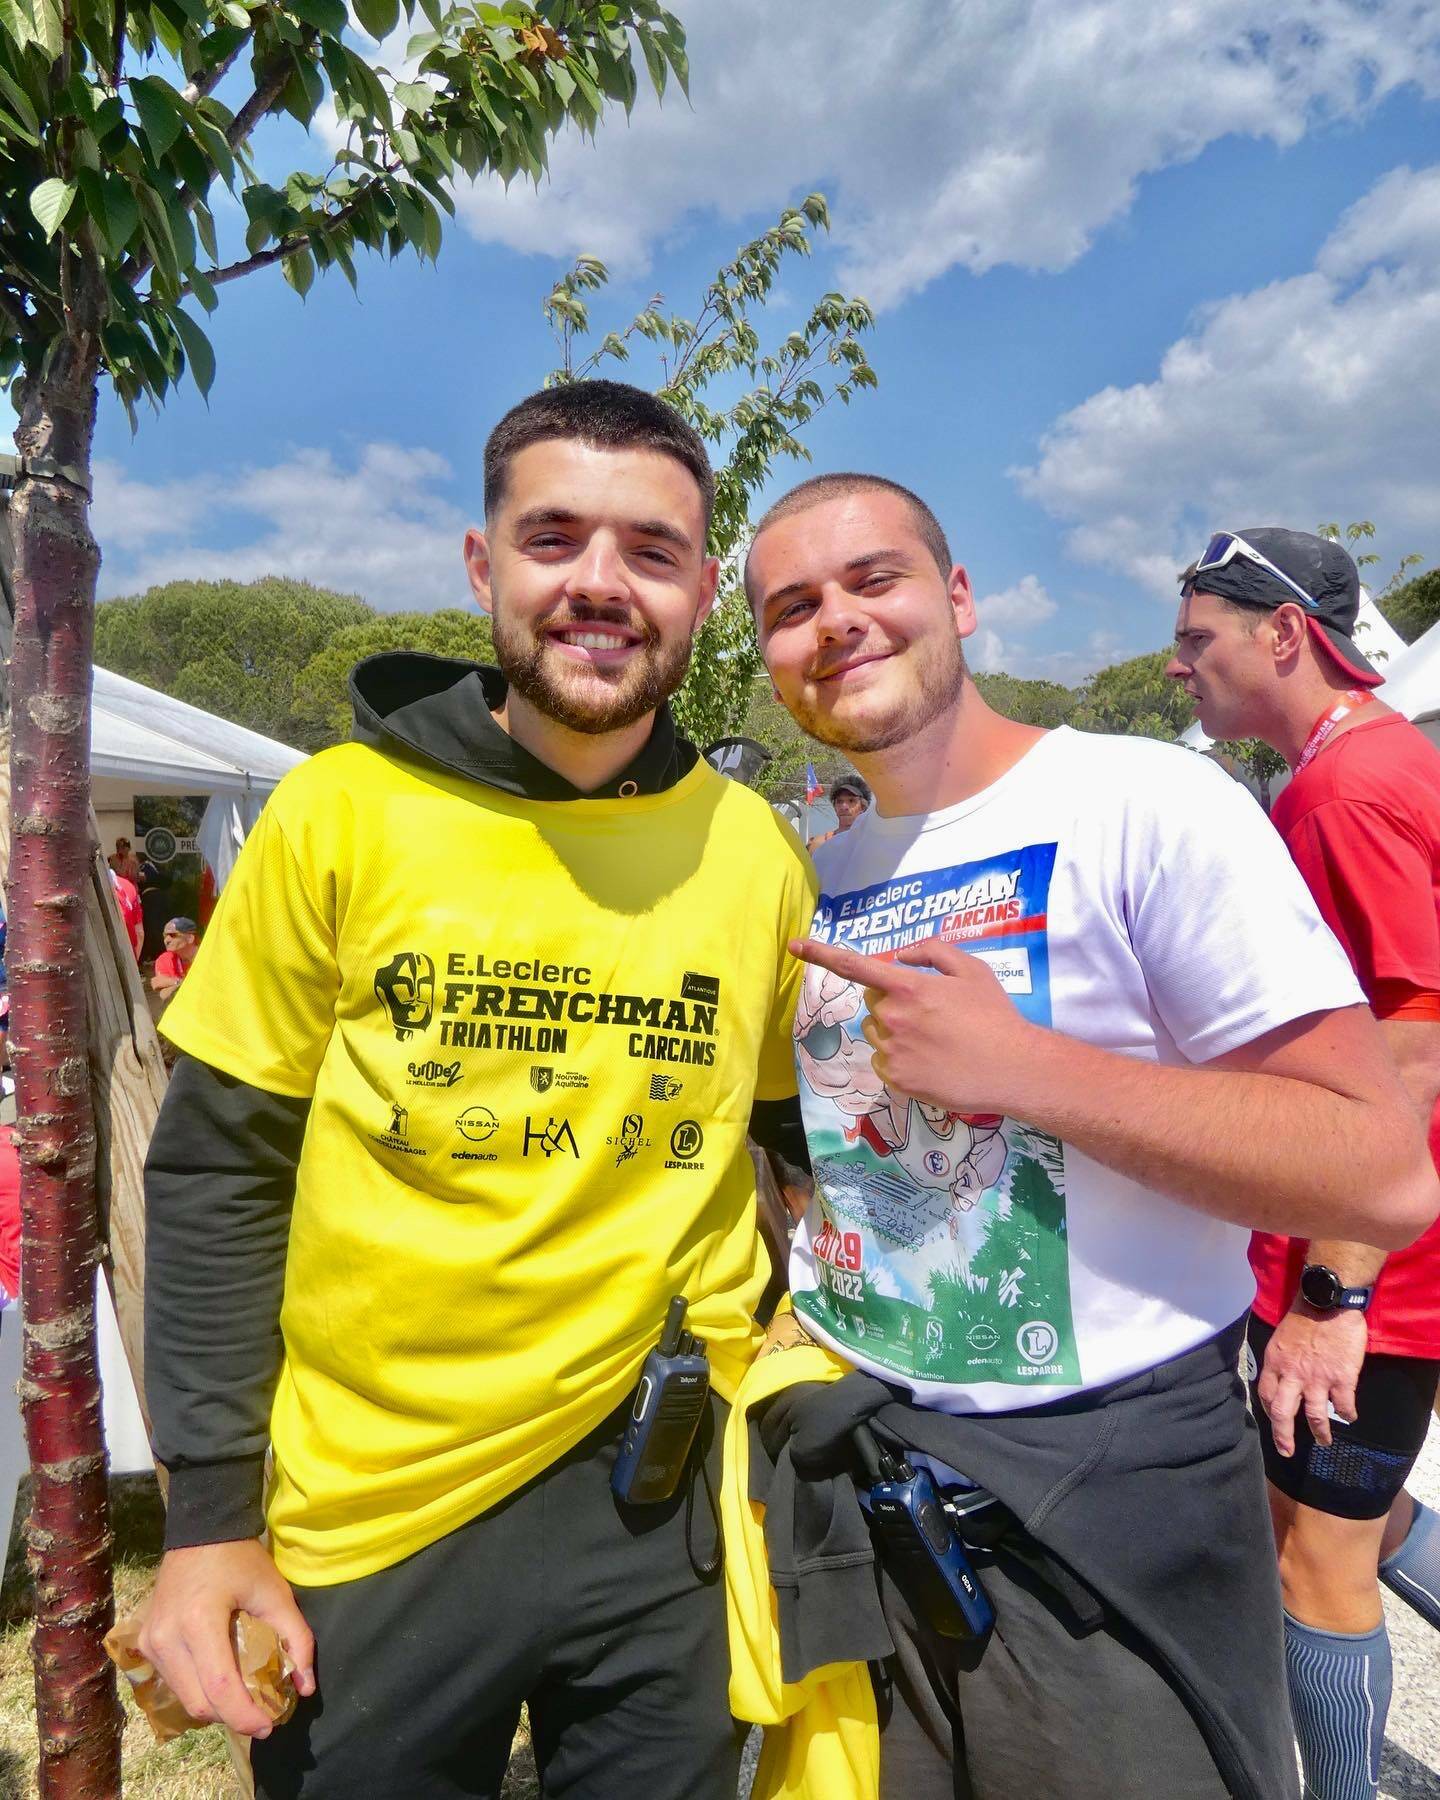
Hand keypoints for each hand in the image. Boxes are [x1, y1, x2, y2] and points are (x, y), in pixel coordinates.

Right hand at [138, 1539, 315, 1737]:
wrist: (201, 1530)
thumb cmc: (241, 1559)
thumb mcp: (276, 1593)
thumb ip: (296, 1639)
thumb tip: (305, 1687)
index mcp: (199, 1621)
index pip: (220, 1687)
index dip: (244, 1716)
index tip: (269, 1726)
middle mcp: (167, 1637)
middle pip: (198, 1702)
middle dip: (231, 1716)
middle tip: (260, 1714)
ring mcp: (150, 1641)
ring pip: (183, 1697)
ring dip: (214, 1706)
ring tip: (242, 1697)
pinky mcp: (144, 1642)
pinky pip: (172, 1681)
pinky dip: (197, 1689)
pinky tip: (219, 1679)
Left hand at [788, 935, 1033, 1116]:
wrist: (1013, 1068)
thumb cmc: (995, 1016)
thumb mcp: (972, 970)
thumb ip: (932, 953)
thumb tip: (900, 957)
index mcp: (909, 988)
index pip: (855, 966)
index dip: (821, 953)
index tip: (793, 945)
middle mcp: (893, 1018)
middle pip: (873, 1003)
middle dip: (891, 1002)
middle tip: (930, 1013)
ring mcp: (892, 1052)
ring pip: (877, 1033)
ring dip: (895, 1032)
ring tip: (935, 1040)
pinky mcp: (896, 1081)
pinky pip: (883, 1062)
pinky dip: (900, 1060)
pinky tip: (932, 1061)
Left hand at [1256, 1306, 1366, 1457]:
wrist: (1328, 1301)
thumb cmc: (1304, 1314)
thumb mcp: (1281, 1336)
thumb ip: (1281, 1358)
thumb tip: (1282, 1374)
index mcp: (1275, 1362)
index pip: (1266, 1395)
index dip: (1270, 1411)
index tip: (1275, 1420)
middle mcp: (1293, 1374)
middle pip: (1283, 1414)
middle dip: (1284, 1436)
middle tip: (1287, 1450)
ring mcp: (1318, 1379)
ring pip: (1315, 1416)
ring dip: (1320, 1432)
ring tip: (1324, 1441)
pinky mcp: (1342, 1378)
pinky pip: (1343, 1405)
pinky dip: (1348, 1414)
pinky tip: (1350, 1416)